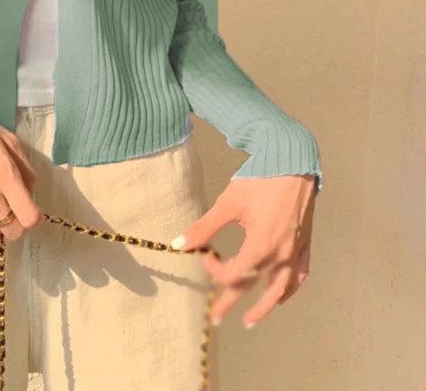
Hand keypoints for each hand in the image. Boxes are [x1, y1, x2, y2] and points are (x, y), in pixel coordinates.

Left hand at [170, 174, 317, 327]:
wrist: (292, 163)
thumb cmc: (259, 181)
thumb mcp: (228, 204)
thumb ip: (204, 228)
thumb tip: (178, 244)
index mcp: (261, 246)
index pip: (234, 273)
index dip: (215, 270)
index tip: (205, 254)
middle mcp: (281, 255)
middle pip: (254, 286)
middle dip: (232, 302)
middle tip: (216, 319)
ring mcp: (296, 252)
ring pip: (281, 288)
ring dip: (265, 305)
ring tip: (251, 319)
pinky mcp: (305, 244)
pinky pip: (299, 275)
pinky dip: (289, 288)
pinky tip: (281, 293)